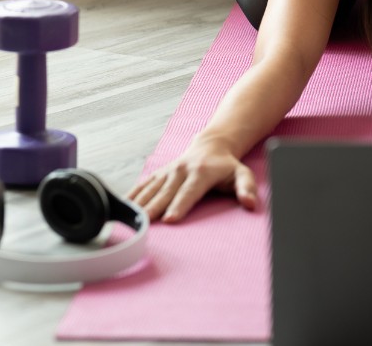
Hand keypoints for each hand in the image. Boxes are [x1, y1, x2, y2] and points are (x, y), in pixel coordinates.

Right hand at [127, 135, 257, 222]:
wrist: (211, 146)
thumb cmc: (227, 166)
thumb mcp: (242, 174)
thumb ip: (247, 188)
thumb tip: (251, 203)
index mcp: (201, 172)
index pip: (189, 192)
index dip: (180, 205)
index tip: (170, 219)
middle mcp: (181, 170)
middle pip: (165, 193)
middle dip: (154, 209)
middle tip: (143, 225)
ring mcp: (167, 172)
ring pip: (150, 189)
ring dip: (139, 205)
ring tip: (127, 221)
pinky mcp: (158, 174)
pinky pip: (142, 186)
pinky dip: (131, 197)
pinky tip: (121, 208)